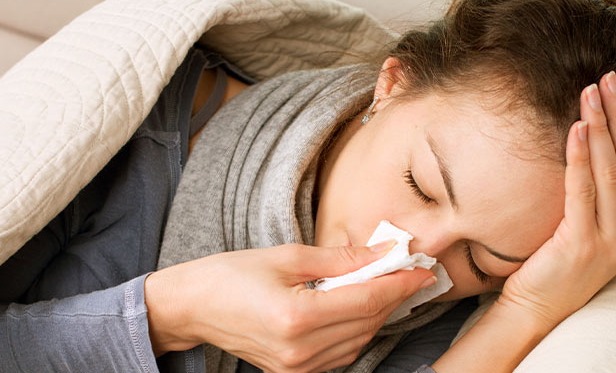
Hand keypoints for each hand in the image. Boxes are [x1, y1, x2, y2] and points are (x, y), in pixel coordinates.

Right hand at [144, 242, 435, 372]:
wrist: (193, 306)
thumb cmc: (232, 274)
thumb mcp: (287, 257)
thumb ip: (340, 260)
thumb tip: (382, 254)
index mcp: (296, 316)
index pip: (367, 300)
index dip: (399, 284)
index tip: (421, 268)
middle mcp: (300, 350)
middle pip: (368, 322)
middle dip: (393, 296)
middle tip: (409, 272)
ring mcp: (296, 368)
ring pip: (359, 341)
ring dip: (378, 314)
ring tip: (386, 286)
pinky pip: (341, 354)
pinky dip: (357, 330)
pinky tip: (359, 308)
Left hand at [498, 71, 615, 325]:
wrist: (539, 307)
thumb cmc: (566, 265)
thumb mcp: (612, 235)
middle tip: (608, 80)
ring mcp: (611, 240)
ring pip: (613, 172)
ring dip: (601, 128)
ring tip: (590, 95)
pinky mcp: (581, 244)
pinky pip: (583, 192)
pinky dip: (580, 157)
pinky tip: (574, 129)